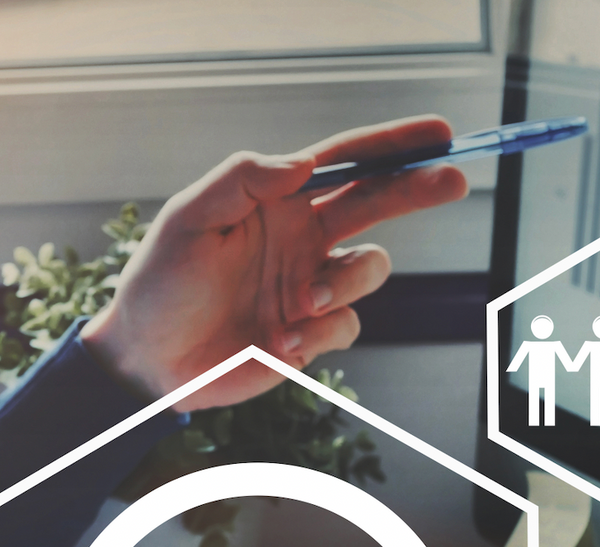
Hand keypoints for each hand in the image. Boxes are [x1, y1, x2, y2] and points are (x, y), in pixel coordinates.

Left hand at [80, 115, 467, 409]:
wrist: (147, 360)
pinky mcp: (309, 334)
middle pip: (376, 203)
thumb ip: (241, 180)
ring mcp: (308, 286)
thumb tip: (302, 163)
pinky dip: (319, 332)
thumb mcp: (188, 219)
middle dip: (417, 188)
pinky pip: (345, 325)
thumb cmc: (159, 283)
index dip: (390, 146)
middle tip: (452, 177)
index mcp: (276, 201)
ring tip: (303, 301)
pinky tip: (277, 342)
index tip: (437, 134)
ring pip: (369, 271)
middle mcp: (300, 238)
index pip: (343, 162)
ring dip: (347, 282)